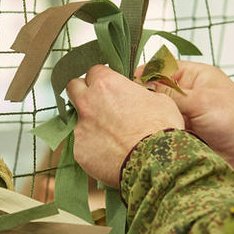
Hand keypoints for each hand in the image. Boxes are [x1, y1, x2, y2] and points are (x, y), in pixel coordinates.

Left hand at [67, 65, 183, 187]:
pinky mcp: (79, 151)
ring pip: (78, 120)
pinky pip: (82, 145)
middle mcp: (88, 103)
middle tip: (98, 103)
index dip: (102, 78)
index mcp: (107, 84)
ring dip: (90, 124)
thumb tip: (138, 95)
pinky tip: (110, 153)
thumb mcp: (159, 100)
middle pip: (73, 88)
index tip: (109, 86)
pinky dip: (93, 148)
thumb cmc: (160, 130)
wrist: (155, 162)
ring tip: (111, 136)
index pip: (94, 71)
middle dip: (83, 92)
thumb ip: (140, 93)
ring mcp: (81, 128)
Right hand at [137, 61, 233, 182]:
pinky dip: (153, 131)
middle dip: (144, 96)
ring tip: (133, 120)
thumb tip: (143, 85)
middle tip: (128, 103)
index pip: (163, 68)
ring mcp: (182, 114)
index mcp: (195, 76)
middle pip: (156, 90)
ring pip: (156, 110)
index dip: (146, 73)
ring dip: (149, 115)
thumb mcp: (201, 101)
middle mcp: (187, 93)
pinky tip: (143, 134)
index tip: (129, 81)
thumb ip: (171, 93)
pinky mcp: (180, 133)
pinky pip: (161, 128)